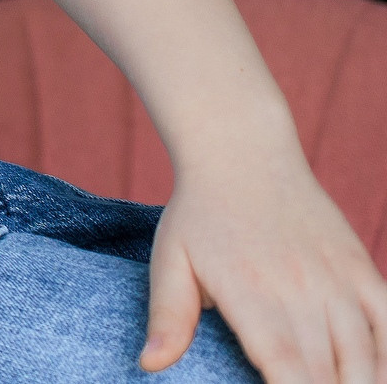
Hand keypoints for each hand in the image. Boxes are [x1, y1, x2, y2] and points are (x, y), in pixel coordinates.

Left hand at [145, 151, 386, 380]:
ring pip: (362, 352)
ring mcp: (335, 278)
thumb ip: (168, 317)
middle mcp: (299, 288)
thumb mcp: (170, 260)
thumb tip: (150, 365)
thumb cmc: (199, 213)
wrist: (242, 153)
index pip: (282, 364)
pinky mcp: (359, 267)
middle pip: (325, 369)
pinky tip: (376, 375)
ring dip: (358, 383)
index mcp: (249, 292)